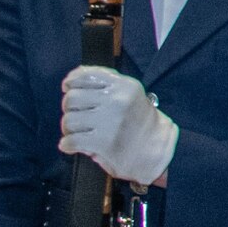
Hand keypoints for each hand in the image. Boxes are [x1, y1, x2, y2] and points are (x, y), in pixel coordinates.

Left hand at [59, 66, 177, 187]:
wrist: (160, 151)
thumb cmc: (142, 123)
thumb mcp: (131, 95)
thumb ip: (107, 85)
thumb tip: (72, 81)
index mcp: (124, 85)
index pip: (86, 75)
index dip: (71, 82)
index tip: (68, 88)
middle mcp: (117, 100)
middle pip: (72, 98)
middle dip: (70, 108)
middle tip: (76, 117)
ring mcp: (109, 122)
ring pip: (69, 120)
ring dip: (68, 129)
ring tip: (76, 133)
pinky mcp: (103, 142)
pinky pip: (71, 140)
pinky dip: (67, 144)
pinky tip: (72, 146)